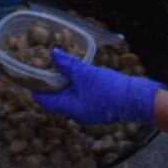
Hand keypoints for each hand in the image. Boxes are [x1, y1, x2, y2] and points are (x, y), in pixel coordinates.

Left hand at [33, 49, 161, 125]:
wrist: (138, 99)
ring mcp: (89, 110)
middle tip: (43, 66)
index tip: (29, 75)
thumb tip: (53, 54)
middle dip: (50, 83)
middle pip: (57, 98)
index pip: (46, 101)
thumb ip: (68, 65)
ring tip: (59, 66)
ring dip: (64, 82)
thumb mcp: (86, 74)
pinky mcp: (99, 105)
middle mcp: (78, 113)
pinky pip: (81, 95)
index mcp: (71, 109)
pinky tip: (78, 72)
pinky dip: (76, 84)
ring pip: (70, 96)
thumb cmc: (110, 89)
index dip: (36, 88)